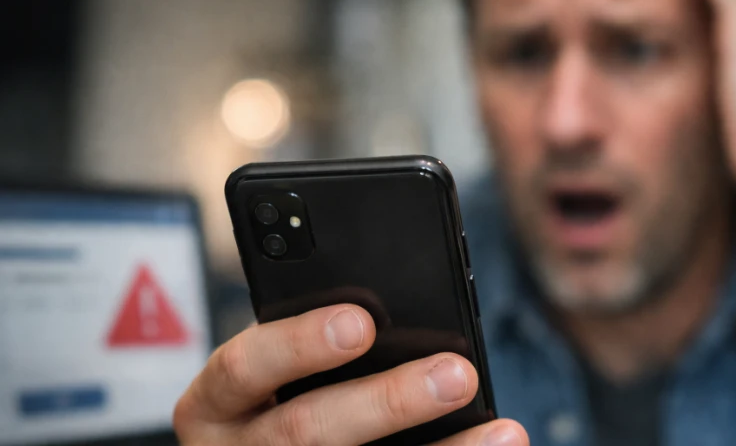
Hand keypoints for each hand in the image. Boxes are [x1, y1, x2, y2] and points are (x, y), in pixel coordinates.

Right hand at [173, 304, 527, 445]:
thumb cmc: (275, 402)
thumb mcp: (274, 372)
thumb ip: (312, 345)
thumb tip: (394, 318)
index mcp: (218, 403)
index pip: (244, 366)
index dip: (299, 344)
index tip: (361, 323)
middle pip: (306, 430)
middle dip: (388, 403)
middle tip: (456, 373)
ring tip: (502, 431)